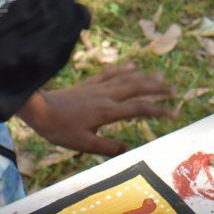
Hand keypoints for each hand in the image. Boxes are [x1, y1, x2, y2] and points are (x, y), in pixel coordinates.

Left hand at [20, 64, 174, 154]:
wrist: (39, 109)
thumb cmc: (60, 129)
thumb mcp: (83, 144)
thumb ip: (107, 146)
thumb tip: (128, 148)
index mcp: (107, 111)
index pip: (139, 109)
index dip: (159, 110)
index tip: (174, 113)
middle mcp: (106, 95)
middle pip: (138, 88)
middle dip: (158, 88)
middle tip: (174, 90)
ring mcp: (98, 87)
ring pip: (127, 78)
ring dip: (146, 77)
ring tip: (161, 76)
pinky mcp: (89, 84)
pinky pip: (110, 73)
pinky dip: (123, 69)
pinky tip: (132, 66)